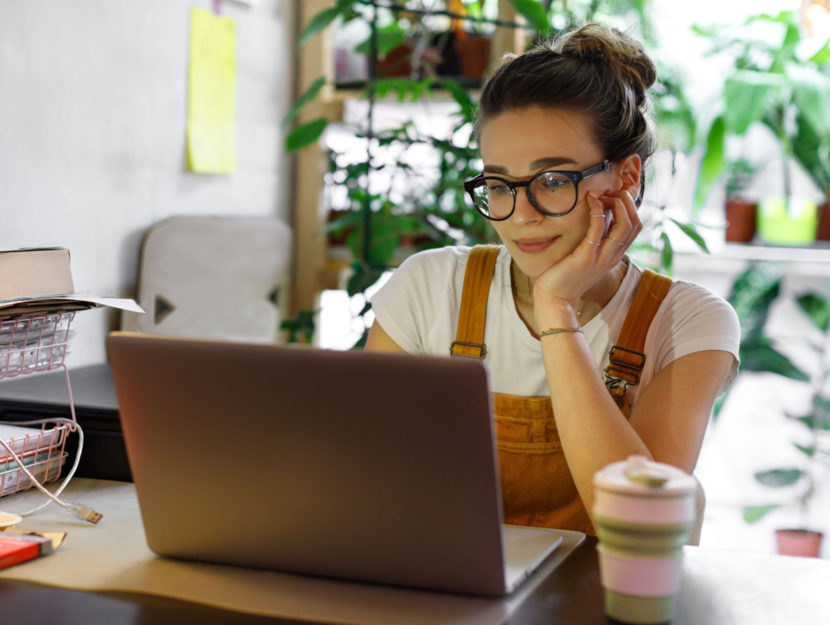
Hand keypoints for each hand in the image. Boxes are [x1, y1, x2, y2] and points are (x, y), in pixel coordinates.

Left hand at [532, 189, 641, 318]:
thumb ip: (596, 240)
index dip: (629, 206)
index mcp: (615, 255)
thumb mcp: (587, 256)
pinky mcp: (586, 256)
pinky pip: (599, 228)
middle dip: (626, 201)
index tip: (612, 197)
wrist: (555, 299)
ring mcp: (601, 257)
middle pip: (635, 222)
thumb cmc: (566, 275)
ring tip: (602, 194)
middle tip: (609, 192)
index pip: (635, 226)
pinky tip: (590, 199)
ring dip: (617, 203)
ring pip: (624, 225)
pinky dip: (597, 210)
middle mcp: (613, 256)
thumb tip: (598, 216)